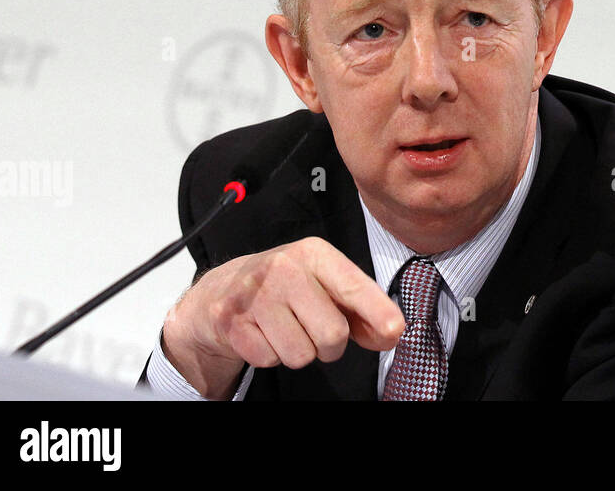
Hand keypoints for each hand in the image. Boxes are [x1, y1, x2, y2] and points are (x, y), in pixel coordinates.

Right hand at [161, 236, 403, 398]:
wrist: (220, 290)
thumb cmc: (286, 287)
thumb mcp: (323, 284)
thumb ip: (359, 308)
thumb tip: (390, 333)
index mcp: (315, 253)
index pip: (353, 286)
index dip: (377, 311)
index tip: (394, 329)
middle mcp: (285, 268)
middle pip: (332, 333)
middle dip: (331, 346)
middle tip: (316, 332)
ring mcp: (255, 294)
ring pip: (301, 354)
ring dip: (300, 352)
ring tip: (287, 331)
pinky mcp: (231, 320)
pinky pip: (269, 360)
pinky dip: (271, 356)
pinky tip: (263, 334)